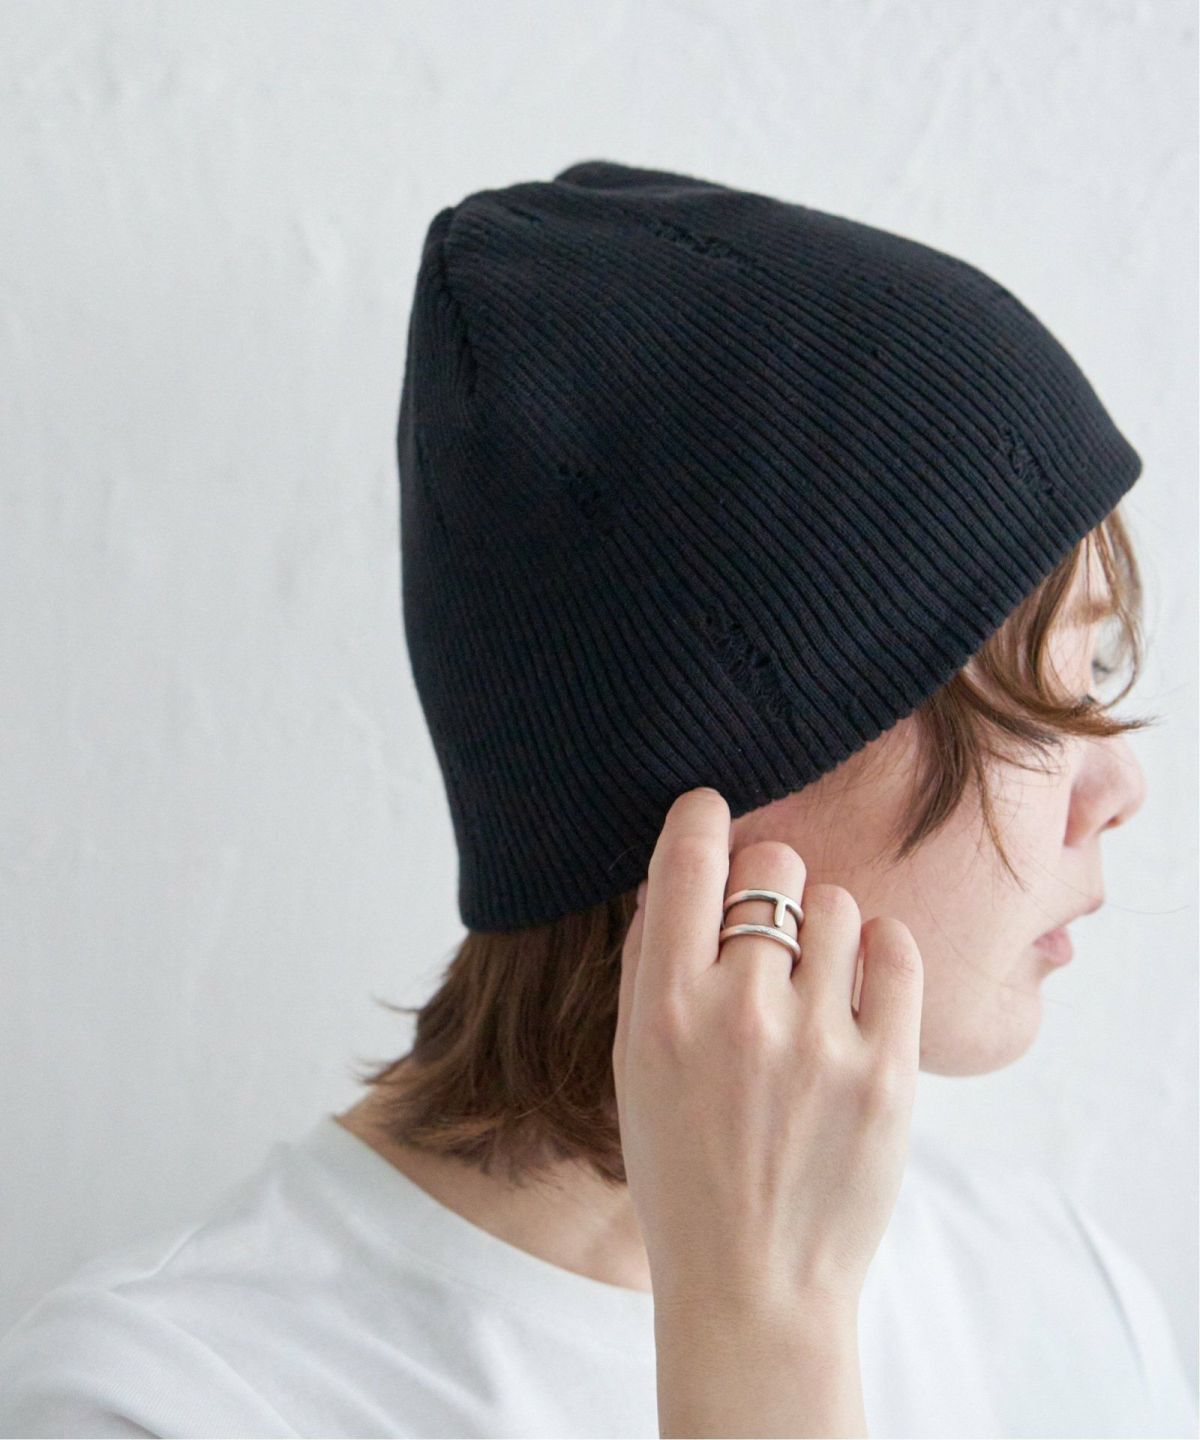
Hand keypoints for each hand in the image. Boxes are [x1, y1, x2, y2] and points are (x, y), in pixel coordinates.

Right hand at [613, 786, 923, 1313]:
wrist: (752, 1281)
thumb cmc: (681, 1169)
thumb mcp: (634, 1065)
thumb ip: (650, 964)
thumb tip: (678, 874)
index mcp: (665, 1009)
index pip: (689, 859)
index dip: (702, 816)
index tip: (710, 813)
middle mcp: (739, 1013)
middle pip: (775, 864)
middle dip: (770, 882)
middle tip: (770, 928)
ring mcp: (818, 1042)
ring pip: (839, 903)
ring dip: (825, 925)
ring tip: (815, 978)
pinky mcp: (886, 1071)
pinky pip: (896, 950)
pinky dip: (881, 950)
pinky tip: (861, 980)